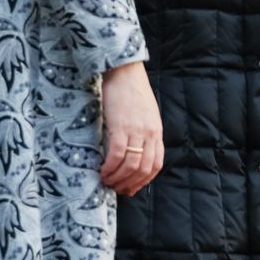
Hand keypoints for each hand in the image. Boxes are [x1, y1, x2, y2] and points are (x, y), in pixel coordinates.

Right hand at [99, 62, 163, 195]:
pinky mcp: (120, 126)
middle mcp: (150, 133)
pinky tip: (102, 171)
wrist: (124, 71)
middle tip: (116, 188)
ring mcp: (136, 130)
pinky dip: (109, 167)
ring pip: (131, 165)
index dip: (144, 181)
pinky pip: (116, 154)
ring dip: (118, 178)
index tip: (131, 189)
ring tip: (106, 181)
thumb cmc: (131, 91)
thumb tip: (135, 151)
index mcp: (157, 131)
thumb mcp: (145, 114)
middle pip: (144, 169)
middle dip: (129, 184)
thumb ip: (144, 132)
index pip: (156, 165)